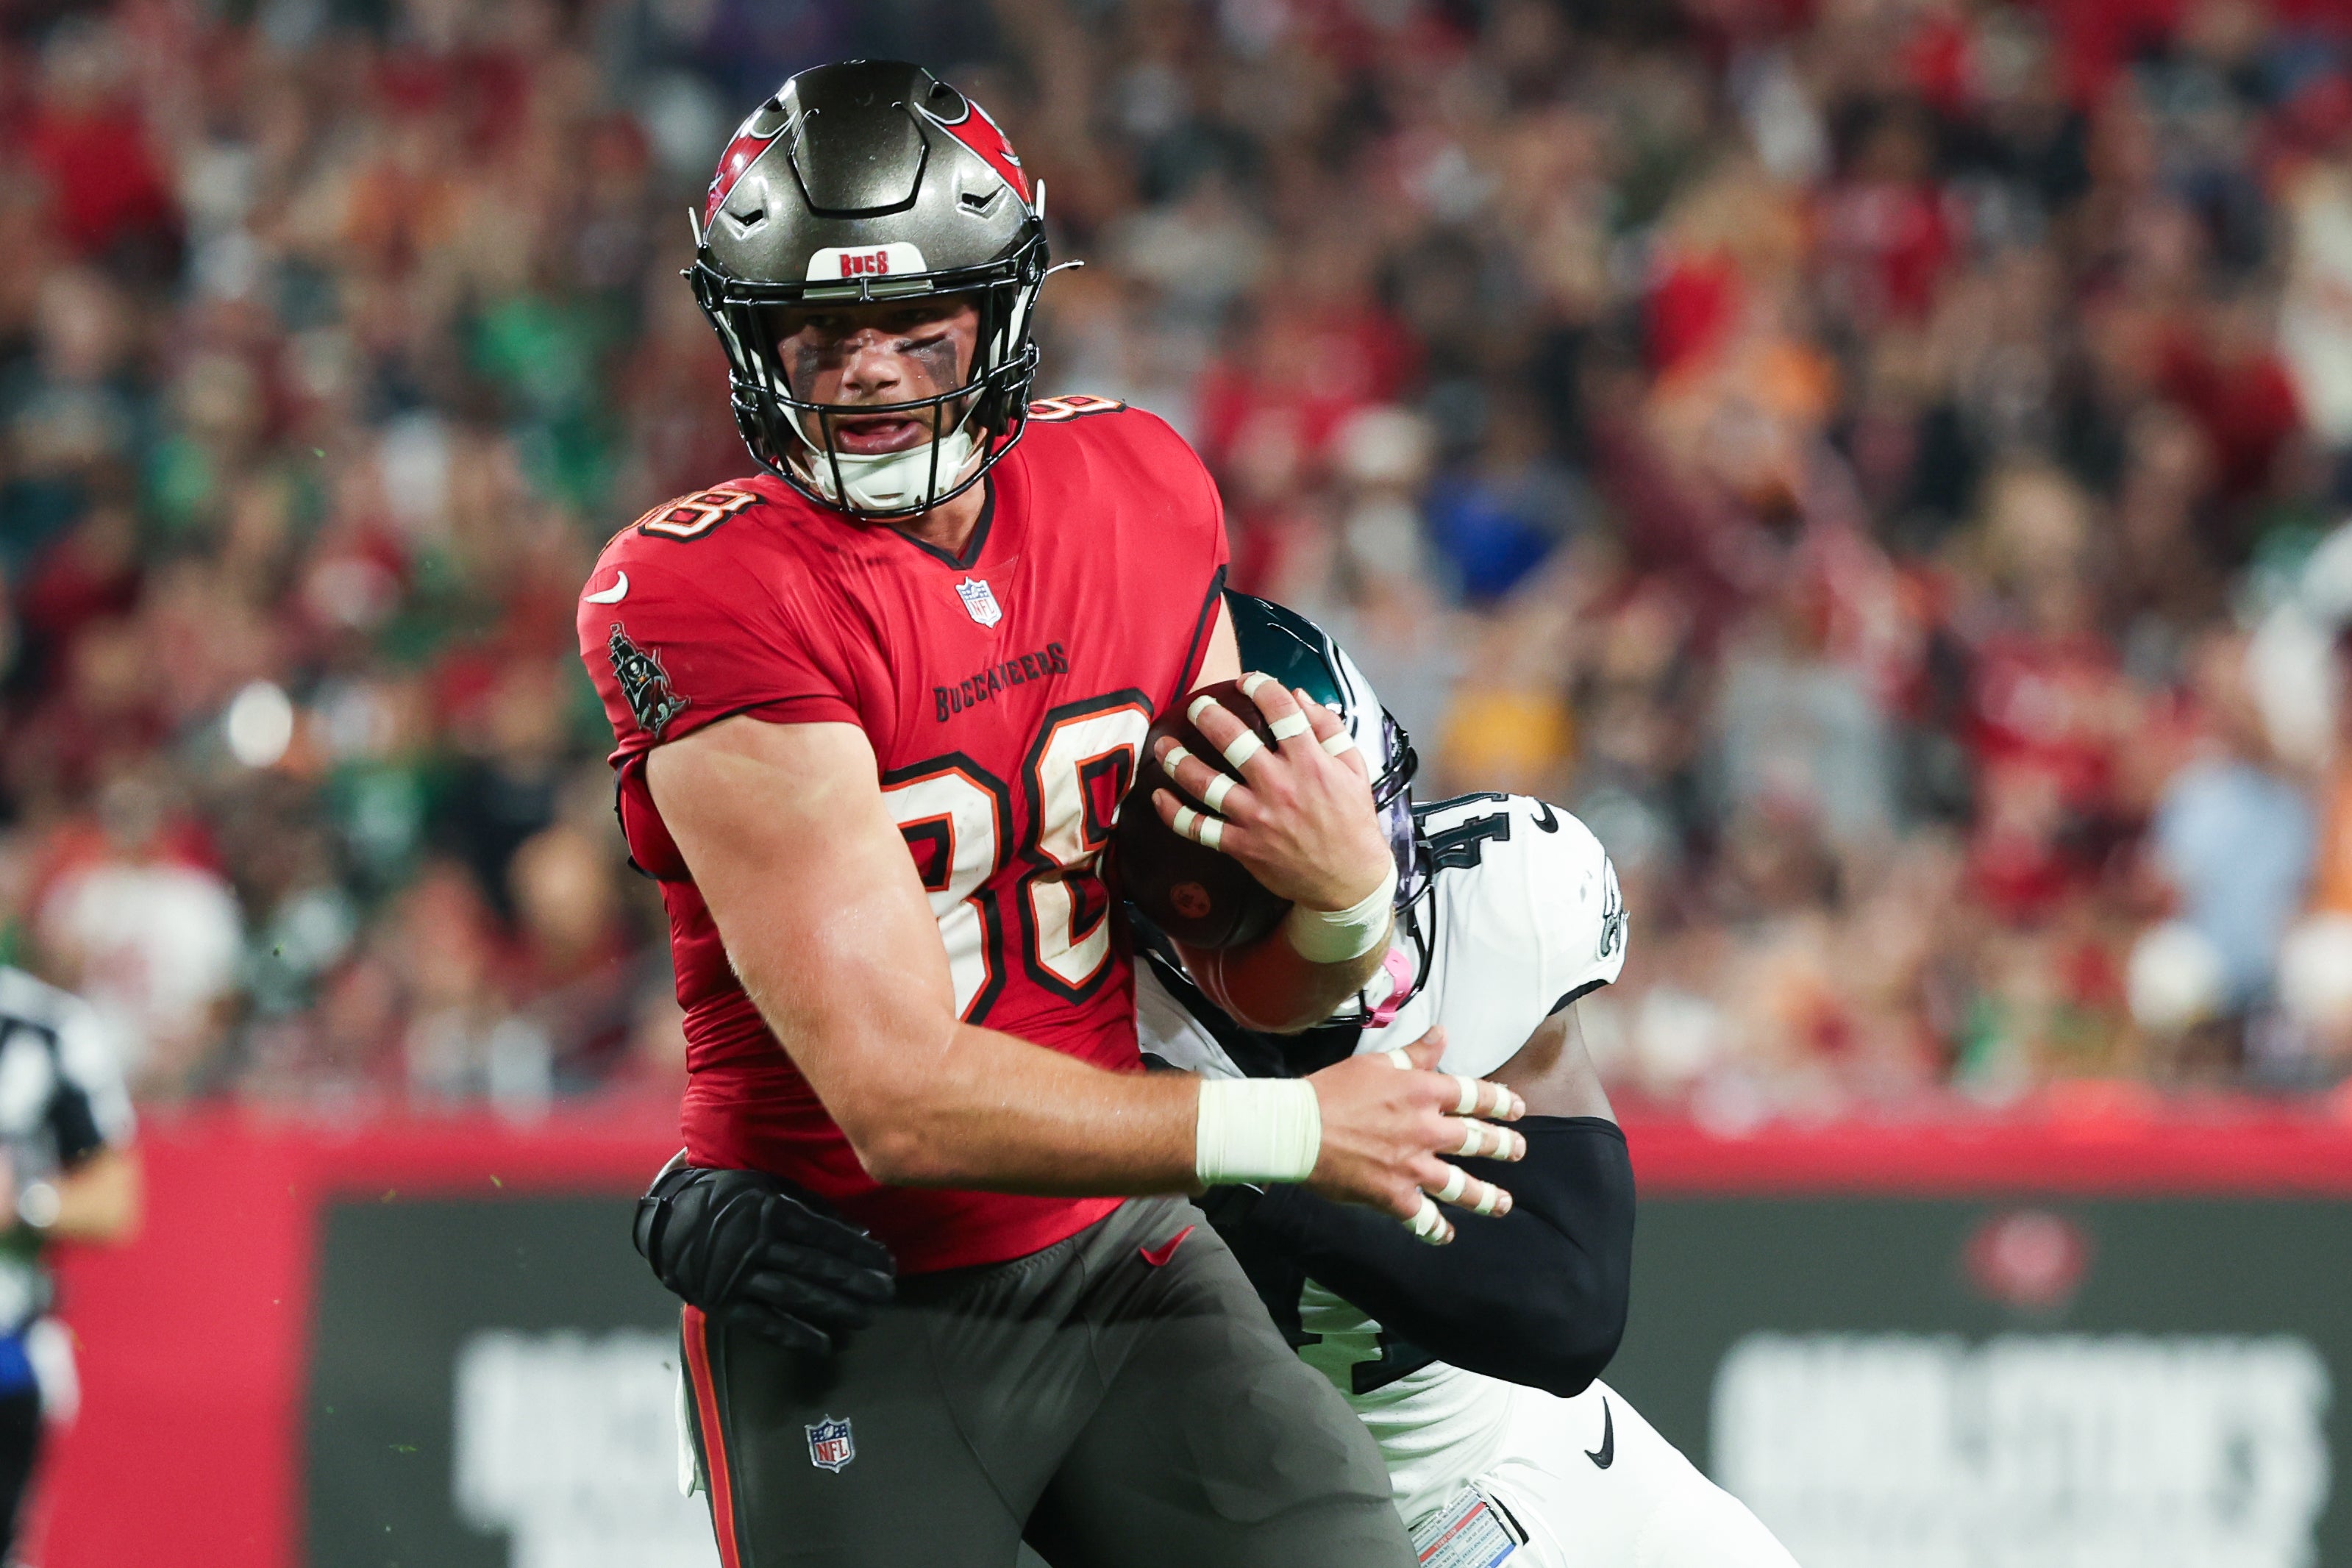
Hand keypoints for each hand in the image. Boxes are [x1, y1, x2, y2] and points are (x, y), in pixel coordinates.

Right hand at [635, 1163, 895, 1353]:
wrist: (669, 1219)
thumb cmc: (732, 1198)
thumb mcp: (771, 1189)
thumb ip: (816, 1210)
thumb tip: (862, 1236)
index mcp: (770, 1211)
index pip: (826, 1235)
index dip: (859, 1252)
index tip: (887, 1264)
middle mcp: (754, 1244)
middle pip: (815, 1267)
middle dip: (856, 1282)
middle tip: (886, 1294)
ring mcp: (736, 1276)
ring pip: (794, 1296)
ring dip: (834, 1309)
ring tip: (866, 1317)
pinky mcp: (721, 1302)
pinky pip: (763, 1323)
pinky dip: (794, 1335)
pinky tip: (824, 1344)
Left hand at [1153, 676, 1392, 910]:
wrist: (1350, 881)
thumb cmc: (1352, 820)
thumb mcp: (1354, 768)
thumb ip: (1328, 728)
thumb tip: (1299, 695)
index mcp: (1310, 763)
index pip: (1281, 712)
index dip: (1260, 687)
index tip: (1246, 681)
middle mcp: (1279, 786)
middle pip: (1234, 740)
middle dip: (1208, 716)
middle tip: (1196, 706)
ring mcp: (1257, 817)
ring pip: (1206, 782)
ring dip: (1178, 760)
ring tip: (1163, 744)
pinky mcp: (1242, 845)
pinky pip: (1199, 827)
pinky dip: (1174, 813)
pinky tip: (1158, 796)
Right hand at [1302, 1028, 1527, 1244]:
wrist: (1298, 1129)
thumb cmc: (1331, 1091)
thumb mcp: (1377, 1063)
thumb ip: (1415, 1053)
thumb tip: (1442, 1034)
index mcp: (1423, 1092)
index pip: (1476, 1095)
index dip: (1501, 1102)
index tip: (1516, 1108)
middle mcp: (1426, 1130)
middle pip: (1479, 1140)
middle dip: (1504, 1146)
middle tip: (1518, 1150)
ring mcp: (1413, 1166)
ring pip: (1463, 1186)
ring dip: (1487, 1197)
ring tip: (1502, 1203)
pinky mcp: (1395, 1196)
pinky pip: (1425, 1218)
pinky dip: (1437, 1229)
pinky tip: (1446, 1234)